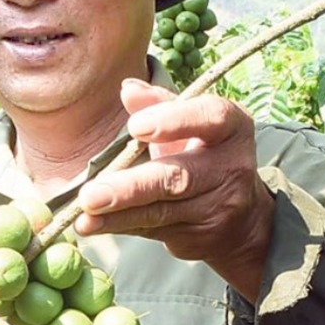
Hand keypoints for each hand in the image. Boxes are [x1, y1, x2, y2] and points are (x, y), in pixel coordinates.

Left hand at [75, 79, 273, 297]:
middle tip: (92, 194)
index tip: (135, 127)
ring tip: (84, 214)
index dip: (174, 121)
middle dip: (132, 187)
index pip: (210, 117)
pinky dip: (120, 226)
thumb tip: (128, 89)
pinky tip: (92, 225)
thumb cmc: (204, 155)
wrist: (240, 220)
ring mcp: (217, 207)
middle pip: (178, 177)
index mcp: (231, 127)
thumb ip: (159, 105)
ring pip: (160, 210)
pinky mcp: (200, 235)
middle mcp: (230, 168)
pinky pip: (152, 229)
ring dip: (118, 213)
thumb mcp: (189, 125)